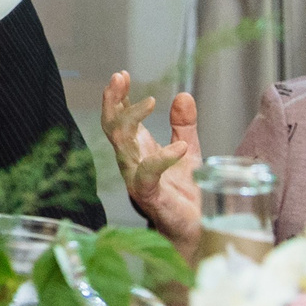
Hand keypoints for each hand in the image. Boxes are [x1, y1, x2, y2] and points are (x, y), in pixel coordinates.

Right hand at [104, 72, 201, 239]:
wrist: (193, 231)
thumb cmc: (184, 195)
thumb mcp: (188, 152)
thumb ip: (183, 125)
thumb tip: (183, 95)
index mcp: (138, 149)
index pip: (120, 118)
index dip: (117, 96)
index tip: (121, 75)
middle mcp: (131, 162)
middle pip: (112, 128)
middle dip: (113, 101)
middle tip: (119, 78)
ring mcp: (136, 179)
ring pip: (123, 146)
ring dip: (131, 122)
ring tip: (149, 102)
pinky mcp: (149, 196)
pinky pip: (148, 174)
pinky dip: (162, 158)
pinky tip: (180, 147)